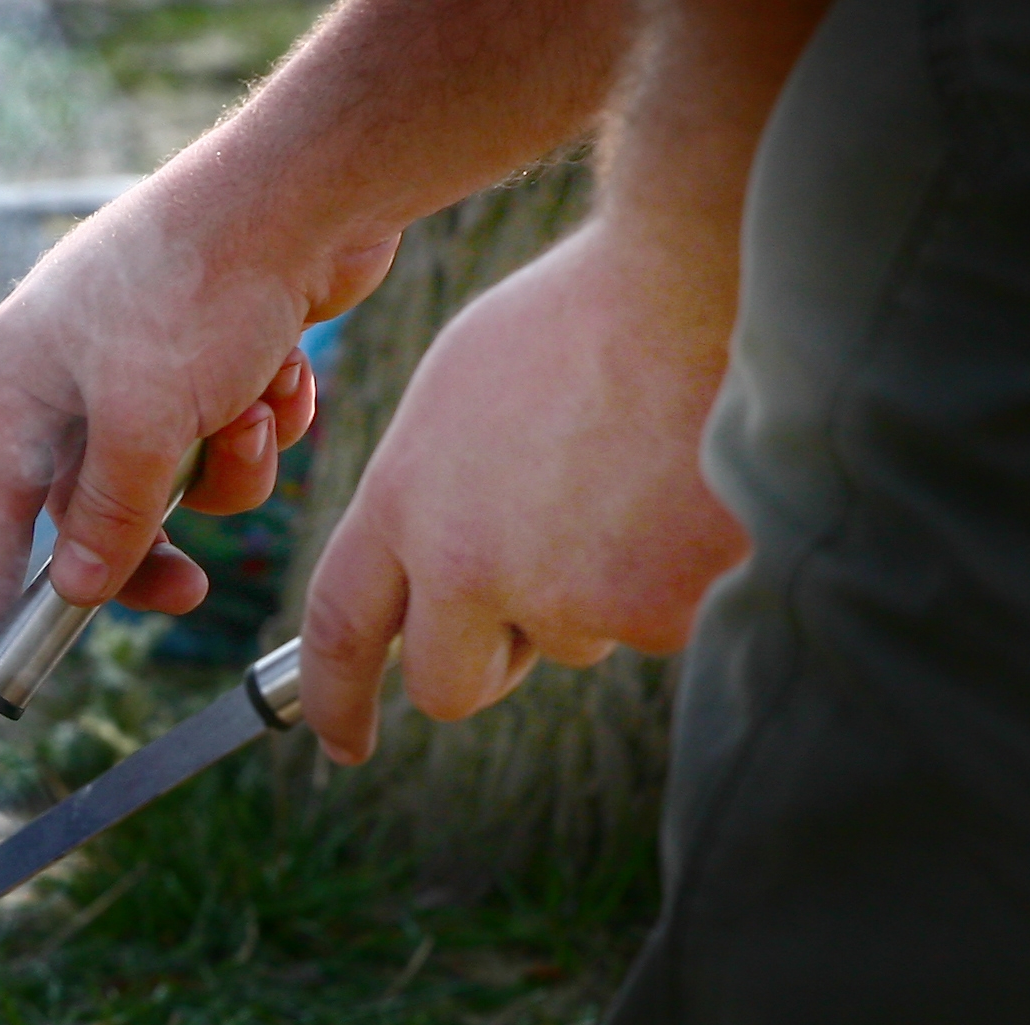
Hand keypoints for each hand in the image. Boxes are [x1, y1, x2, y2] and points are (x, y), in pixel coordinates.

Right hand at [0, 171, 397, 649]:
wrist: (313, 187)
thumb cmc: (202, 288)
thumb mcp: (144, 425)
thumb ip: (106, 519)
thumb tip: (75, 589)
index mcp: (20, 377)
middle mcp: (71, 368)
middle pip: (92, 506)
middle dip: (151, 539)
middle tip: (189, 586)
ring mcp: (145, 358)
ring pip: (175, 477)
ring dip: (227, 468)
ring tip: (255, 415)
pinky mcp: (217, 350)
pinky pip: (228, 434)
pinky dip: (263, 423)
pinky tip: (287, 372)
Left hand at [297, 222, 743, 763]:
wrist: (696, 275)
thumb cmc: (585, 318)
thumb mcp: (460, 392)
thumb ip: (430, 498)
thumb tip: (435, 577)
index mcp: (407, 504)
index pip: (340, 632)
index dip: (333, 700)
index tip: (341, 743)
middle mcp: (467, 565)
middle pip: (451, 684)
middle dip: (489, 657)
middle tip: (537, 589)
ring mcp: (562, 594)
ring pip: (575, 640)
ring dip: (599, 588)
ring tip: (632, 476)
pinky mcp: (654, 609)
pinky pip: (659, 624)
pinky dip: (676, 577)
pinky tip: (687, 491)